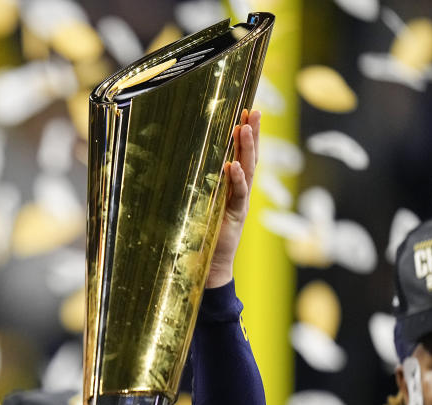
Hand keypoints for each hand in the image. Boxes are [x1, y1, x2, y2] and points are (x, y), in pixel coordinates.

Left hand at [207, 108, 260, 288]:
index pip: (243, 155)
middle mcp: (240, 193)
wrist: (209, 266)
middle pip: (250, 158)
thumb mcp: (200, 205)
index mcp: (233, 188)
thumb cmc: (201, 235)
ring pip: (248, 172)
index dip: (247, 135)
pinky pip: (238, 195)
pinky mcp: (234, 217)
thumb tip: (176, 164)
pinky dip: (236, 180)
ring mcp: (239, 204)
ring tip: (246, 128)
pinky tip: (233, 165)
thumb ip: (198, 187)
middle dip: (253, 134)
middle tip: (254, 111)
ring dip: (247, 149)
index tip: (248, 111)